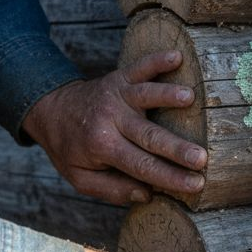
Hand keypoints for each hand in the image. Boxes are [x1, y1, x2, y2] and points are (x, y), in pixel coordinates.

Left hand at [23, 52, 208, 204]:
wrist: (50, 110)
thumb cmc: (71, 148)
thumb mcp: (80, 178)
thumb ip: (112, 190)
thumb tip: (148, 194)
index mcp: (102, 147)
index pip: (141, 166)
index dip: (170, 176)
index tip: (196, 184)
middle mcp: (110, 120)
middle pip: (149, 135)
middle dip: (177, 148)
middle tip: (202, 158)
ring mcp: (116, 96)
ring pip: (145, 96)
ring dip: (167, 95)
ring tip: (190, 98)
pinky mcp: (120, 78)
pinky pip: (139, 67)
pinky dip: (157, 60)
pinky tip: (176, 57)